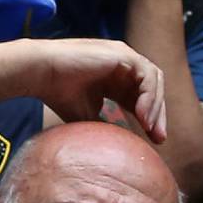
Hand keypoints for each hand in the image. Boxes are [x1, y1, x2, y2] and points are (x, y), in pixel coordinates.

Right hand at [25, 38, 167, 142]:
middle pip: (153, 90)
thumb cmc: (59, 94)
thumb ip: (108, 126)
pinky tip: (142, 115)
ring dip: (155, 106)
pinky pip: (147, 76)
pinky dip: (149, 96)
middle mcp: (123, 66)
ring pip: (154, 81)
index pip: (141, 98)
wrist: (42, 73)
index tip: (154, 141)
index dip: (149, 119)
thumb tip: (121, 149)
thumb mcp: (88, 116)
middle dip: (158, 115)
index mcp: (115, 79)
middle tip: (159, 139)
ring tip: (149, 128)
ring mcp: (124, 57)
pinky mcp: (123, 54)